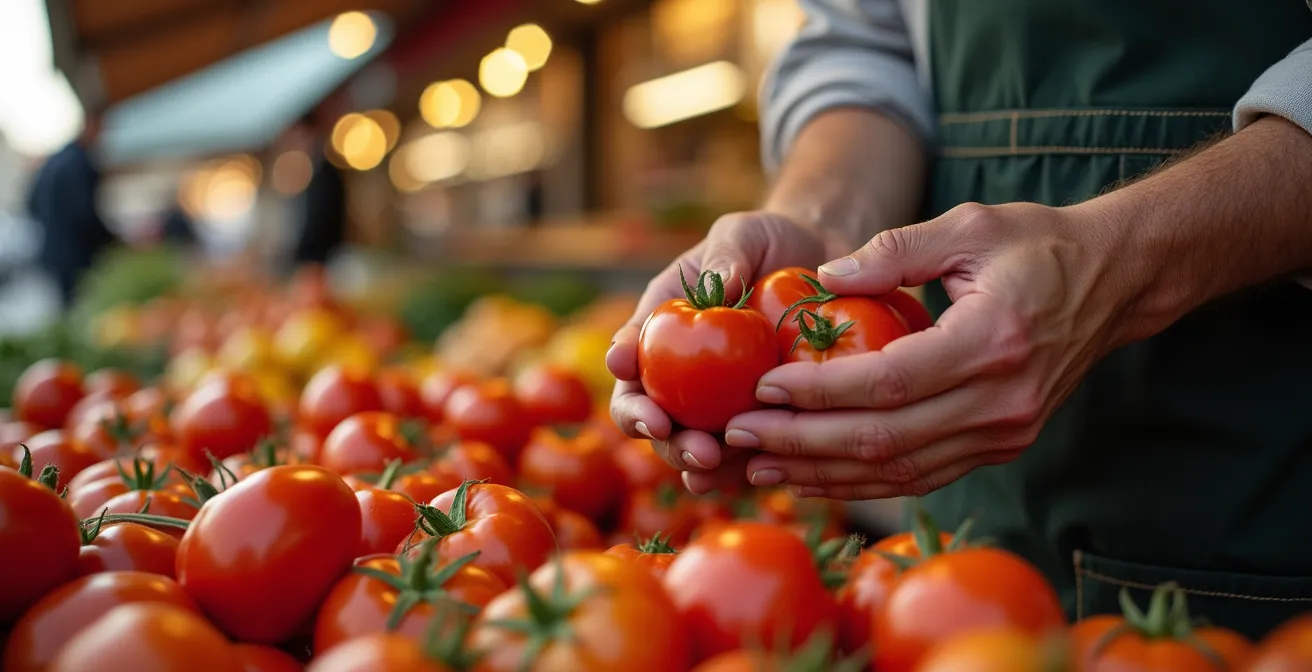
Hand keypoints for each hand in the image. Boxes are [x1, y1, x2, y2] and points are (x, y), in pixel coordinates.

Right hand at [607, 211, 830, 489]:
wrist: (820, 261)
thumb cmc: (766, 242)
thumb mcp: (742, 234)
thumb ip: (725, 255)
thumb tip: (718, 288)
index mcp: (660, 334)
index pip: (631, 377)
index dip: (634, 406)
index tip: (654, 419)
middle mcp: (682, 377)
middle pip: (660, 427)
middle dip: (673, 447)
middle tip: (701, 453)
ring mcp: (720, 403)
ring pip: (700, 450)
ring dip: (707, 469)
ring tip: (724, 472)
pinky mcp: (763, 418)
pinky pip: (752, 453)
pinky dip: (752, 469)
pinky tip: (766, 476)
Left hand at [714, 201, 1142, 498]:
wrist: (1115, 280)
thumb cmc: (1037, 243)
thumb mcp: (969, 224)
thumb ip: (895, 248)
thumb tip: (821, 279)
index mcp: (993, 341)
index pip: (888, 382)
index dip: (819, 392)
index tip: (762, 388)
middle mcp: (1002, 402)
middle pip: (884, 439)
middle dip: (803, 442)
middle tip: (739, 435)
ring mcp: (1005, 433)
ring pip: (899, 470)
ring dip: (823, 473)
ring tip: (759, 467)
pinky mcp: (1001, 445)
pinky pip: (921, 475)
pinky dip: (863, 480)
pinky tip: (814, 475)